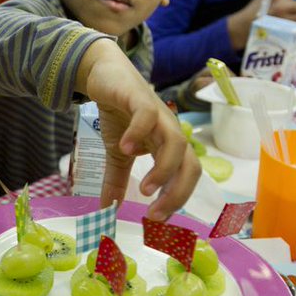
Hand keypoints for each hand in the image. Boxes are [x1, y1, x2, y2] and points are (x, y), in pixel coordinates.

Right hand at [77, 39, 200, 220]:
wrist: (105, 74)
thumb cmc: (119, 112)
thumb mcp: (116, 153)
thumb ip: (116, 181)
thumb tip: (107, 211)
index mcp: (168, 147)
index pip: (185, 176)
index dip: (176, 199)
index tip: (157, 221)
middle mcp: (169, 131)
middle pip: (190, 164)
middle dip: (177, 193)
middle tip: (155, 214)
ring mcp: (157, 114)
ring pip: (175, 143)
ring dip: (164, 170)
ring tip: (144, 189)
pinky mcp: (138, 97)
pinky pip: (145, 116)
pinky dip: (138, 133)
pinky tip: (125, 148)